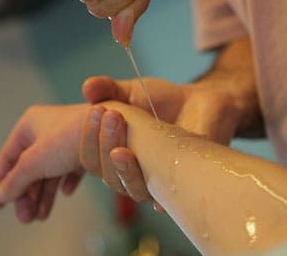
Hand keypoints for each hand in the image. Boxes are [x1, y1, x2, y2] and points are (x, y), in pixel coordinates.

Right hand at [0, 104, 86, 222]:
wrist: (112, 128)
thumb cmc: (70, 137)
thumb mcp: (35, 161)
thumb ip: (15, 181)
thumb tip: (1, 196)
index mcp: (31, 125)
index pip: (8, 157)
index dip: (2, 181)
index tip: (0, 204)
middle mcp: (48, 130)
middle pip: (30, 167)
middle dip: (27, 194)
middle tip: (27, 218)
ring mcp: (68, 139)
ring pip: (50, 170)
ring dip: (45, 193)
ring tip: (41, 216)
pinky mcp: (85, 146)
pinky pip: (70, 167)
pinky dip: (66, 181)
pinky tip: (66, 193)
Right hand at [79, 74, 251, 207]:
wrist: (200, 100)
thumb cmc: (163, 99)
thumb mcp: (132, 90)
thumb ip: (108, 88)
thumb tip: (87, 87)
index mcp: (116, 151)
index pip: (92, 158)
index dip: (89, 138)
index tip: (97, 110)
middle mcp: (132, 169)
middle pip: (108, 176)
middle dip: (105, 146)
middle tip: (113, 116)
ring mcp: (156, 179)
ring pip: (131, 188)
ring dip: (123, 169)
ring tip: (123, 147)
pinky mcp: (180, 182)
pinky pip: (164, 199)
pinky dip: (157, 197)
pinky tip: (153, 186)